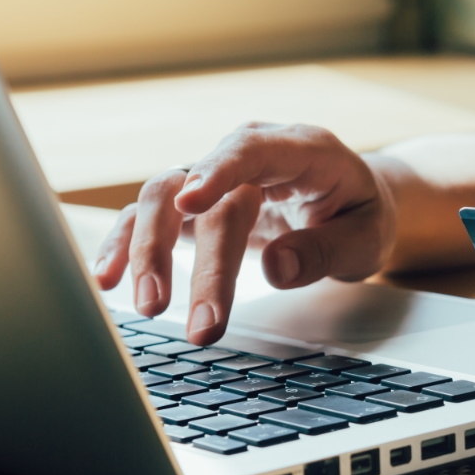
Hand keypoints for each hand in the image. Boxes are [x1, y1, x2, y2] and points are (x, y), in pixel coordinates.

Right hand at [92, 122, 396, 344]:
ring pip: (163, 198)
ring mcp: (217, 176)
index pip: (252, 149)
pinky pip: (151, 216)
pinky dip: (127, 245)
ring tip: (149, 307)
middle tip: (201, 324)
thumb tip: (276, 269)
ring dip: (149, 251)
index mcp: (301, 150)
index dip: (219, 170)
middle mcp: (249, 155)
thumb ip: (326, 251)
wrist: (352, 206)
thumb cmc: (360, 216)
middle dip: (196, 259)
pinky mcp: (196, 203)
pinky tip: (108, 278)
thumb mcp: (367, 237)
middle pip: (202, 190)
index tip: (192, 202)